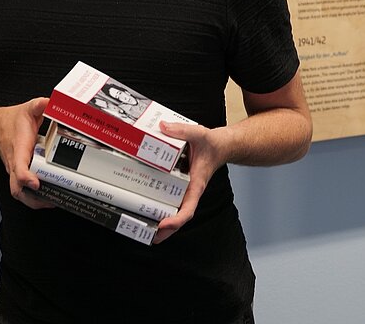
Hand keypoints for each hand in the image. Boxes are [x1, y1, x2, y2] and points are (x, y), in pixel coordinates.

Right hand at [0, 97, 52, 209]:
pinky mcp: (18, 175)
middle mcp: (15, 164)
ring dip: (34, 202)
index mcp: (18, 149)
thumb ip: (40, 104)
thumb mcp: (28, 109)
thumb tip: (51, 101)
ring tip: (54, 202)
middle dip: (33, 199)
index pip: (18, 167)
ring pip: (19, 194)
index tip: (36, 183)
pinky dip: (34, 199)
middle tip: (53, 199)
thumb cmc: (11, 123)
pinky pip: (23, 191)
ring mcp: (15, 171)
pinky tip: (49, 198)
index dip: (26, 178)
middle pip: (17, 189)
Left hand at [151, 120, 230, 243]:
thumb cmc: (212, 144)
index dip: (175, 220)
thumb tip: (163, 127)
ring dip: (162, 225)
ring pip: (174, 212)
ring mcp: (185, 190)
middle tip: (148, 236)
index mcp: (196, 184)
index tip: (163, 225)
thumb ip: (182, 130)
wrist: (221, 146)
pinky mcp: (180, 185)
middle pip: (179, 217)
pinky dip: (161, 208)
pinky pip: (171, 200)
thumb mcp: (199, 134)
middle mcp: (190, 191)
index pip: (188, 209)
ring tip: (144, 231)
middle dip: (165, 231)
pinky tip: (148, 210)